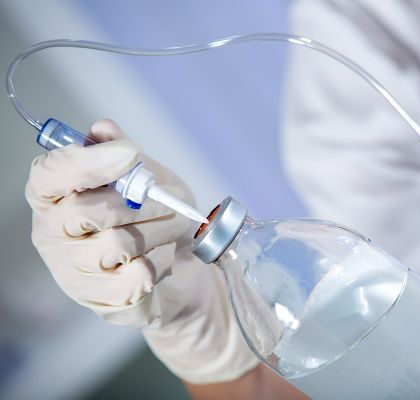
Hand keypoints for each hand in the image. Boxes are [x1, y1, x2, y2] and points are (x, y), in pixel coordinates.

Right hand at [26, 119, 257, 382]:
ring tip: (175, 228)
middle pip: (85, 211)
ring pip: (117, 243)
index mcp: (55, 195)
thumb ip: (122, 153)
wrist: (176, 264)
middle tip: (171, 200)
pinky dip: (160, 261)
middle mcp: (53, 233)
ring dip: (160, 231)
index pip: (50, 174)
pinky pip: (135, 275)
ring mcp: (73, 270)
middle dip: (141, 202)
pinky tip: (163, 256)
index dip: (89, 161)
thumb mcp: (147, 176)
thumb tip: (102, 129)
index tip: (130, 154)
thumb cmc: (155, 215)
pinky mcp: (101, 299)